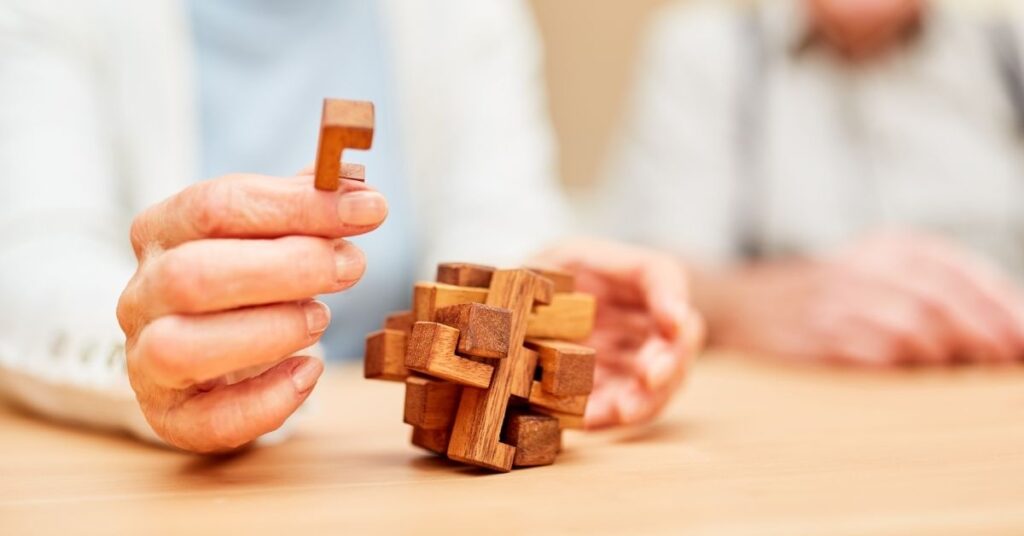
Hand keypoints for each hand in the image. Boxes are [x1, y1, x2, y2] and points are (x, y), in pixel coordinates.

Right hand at [117, 173, 386, 451]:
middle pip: (193, 275)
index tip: (369, 208)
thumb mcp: (268, 231)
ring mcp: (145, 359)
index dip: (298, 206)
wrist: (209, 352)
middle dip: (287, 269)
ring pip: (183, 348)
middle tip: (350, 266)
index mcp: (162, 231)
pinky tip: (309, 371)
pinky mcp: (170, 415)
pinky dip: (270, 399)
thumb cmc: (244, 278)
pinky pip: (210, 419)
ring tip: (321, 317)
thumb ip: (306, 204)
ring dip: (270, 330)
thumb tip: (355, 183)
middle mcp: (142, 293)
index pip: (216, 205)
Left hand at [532, 238, 704, 428]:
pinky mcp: (611, 388)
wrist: (510, 318)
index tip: (673, 322)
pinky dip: (611, 415)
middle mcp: (635, 314)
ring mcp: (628, 353)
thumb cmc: (525, 283)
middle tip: (651, 376)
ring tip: (624, 410)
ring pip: (660, 377)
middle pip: (678, 335)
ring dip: (648, 396)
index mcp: (618, 272)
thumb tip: (536, 292)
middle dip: (669, 357)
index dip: (672, 298)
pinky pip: (622, 405)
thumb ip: (536, 277)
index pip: (661, 274)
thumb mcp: (530, 268)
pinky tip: (589, 421)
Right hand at [698, 232, 1023, 365]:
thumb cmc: (822, 299)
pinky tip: (926, 379)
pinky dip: (909, 368)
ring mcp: (837, 301)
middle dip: (988, 331)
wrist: (740, 305)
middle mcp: (863, 266)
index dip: (1001, 303)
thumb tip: (1005, 327)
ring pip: (913, 324)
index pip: (957, 269)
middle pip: (941, 296)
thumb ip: (933, 290)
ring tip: (979, 372)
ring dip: (955, 352)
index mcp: (888, 246)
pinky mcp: (817, 336)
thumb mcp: (877, 272)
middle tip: (1014, 359)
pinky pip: (875, 352)